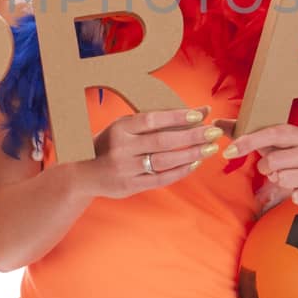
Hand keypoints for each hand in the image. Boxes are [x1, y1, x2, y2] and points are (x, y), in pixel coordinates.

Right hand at [69, 106, 218, 199]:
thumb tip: (200, 110)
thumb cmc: (111, 144)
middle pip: (162, 140)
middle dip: (192, 136)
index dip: (176, 117)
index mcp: (120, 128)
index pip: (152, 119)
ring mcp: (125, 169)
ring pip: (164, 160)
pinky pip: (161, 178)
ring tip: (210, 149)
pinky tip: (195, 164)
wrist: (84, 172)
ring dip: (190, 154)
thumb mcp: (126, 127)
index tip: (199, 114)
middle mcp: (121, 148)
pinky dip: (180, 171)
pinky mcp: (130, 186)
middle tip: (214, 132)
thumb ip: (160, 120)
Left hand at [227, 122, 297, 218]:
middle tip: (276, 171)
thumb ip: (260, 139)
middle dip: (267, 169)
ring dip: (282, 183)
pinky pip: (296, 197)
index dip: (250, 140)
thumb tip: (219, 125)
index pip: (275, 133)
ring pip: (283, 180)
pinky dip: (296, 197)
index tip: (230, 150)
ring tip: (296, 180)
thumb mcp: (293, 148)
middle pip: (274, 161)